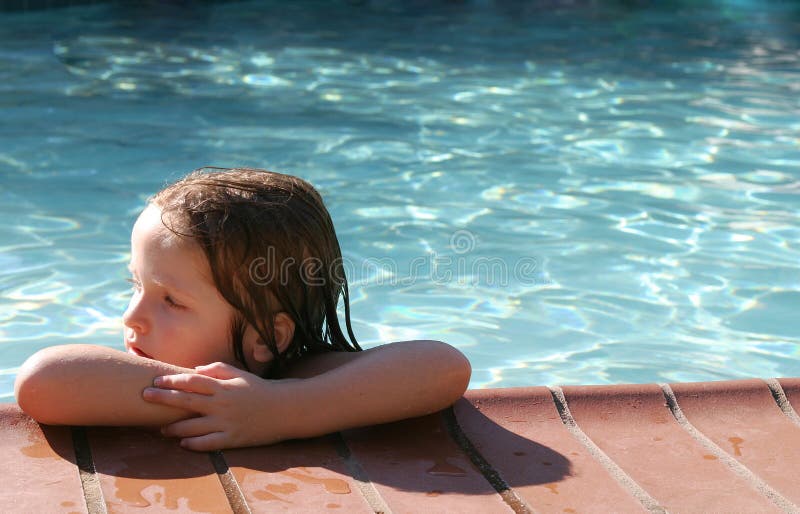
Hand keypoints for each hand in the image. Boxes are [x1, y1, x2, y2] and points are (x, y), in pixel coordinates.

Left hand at [142, 362, 286, 450]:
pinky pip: (208, 444)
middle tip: (145, 396)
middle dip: (163, 398)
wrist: (284, 409)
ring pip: (193, 426)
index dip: (172, 381)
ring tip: (161, 428)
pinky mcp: (233, 439)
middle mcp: (222, 404)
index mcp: (223, 387)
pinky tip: (182, 443)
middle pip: (186, 401)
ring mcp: (227, 423)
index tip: (156, 380)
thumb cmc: (260, 390)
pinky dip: (194, 444)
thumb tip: (194, 369)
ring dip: (174, 427)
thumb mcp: (240, 374)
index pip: (192, 381)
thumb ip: (217, 369)